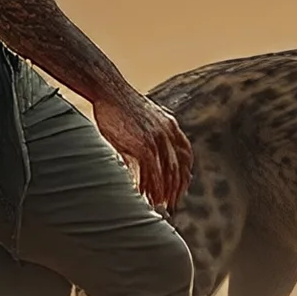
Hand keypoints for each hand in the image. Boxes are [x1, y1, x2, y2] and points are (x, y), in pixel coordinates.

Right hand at [91, 86, 190, 210]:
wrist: (110, 90)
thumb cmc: (122, 105)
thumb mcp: (146, 116)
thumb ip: (154, 132)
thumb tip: (151, 150)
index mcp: (171, 126)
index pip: (186, 155)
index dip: (185, 174)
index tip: (181, 188)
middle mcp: (168, 134)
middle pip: (178, 169)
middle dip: (175, 189)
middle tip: (171, 204)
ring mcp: (156, 140)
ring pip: (165, 173)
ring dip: (163, 192)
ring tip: (158, 205)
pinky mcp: (142, 145)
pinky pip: (150, 172)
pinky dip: (149, 186)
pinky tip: (144, 196)